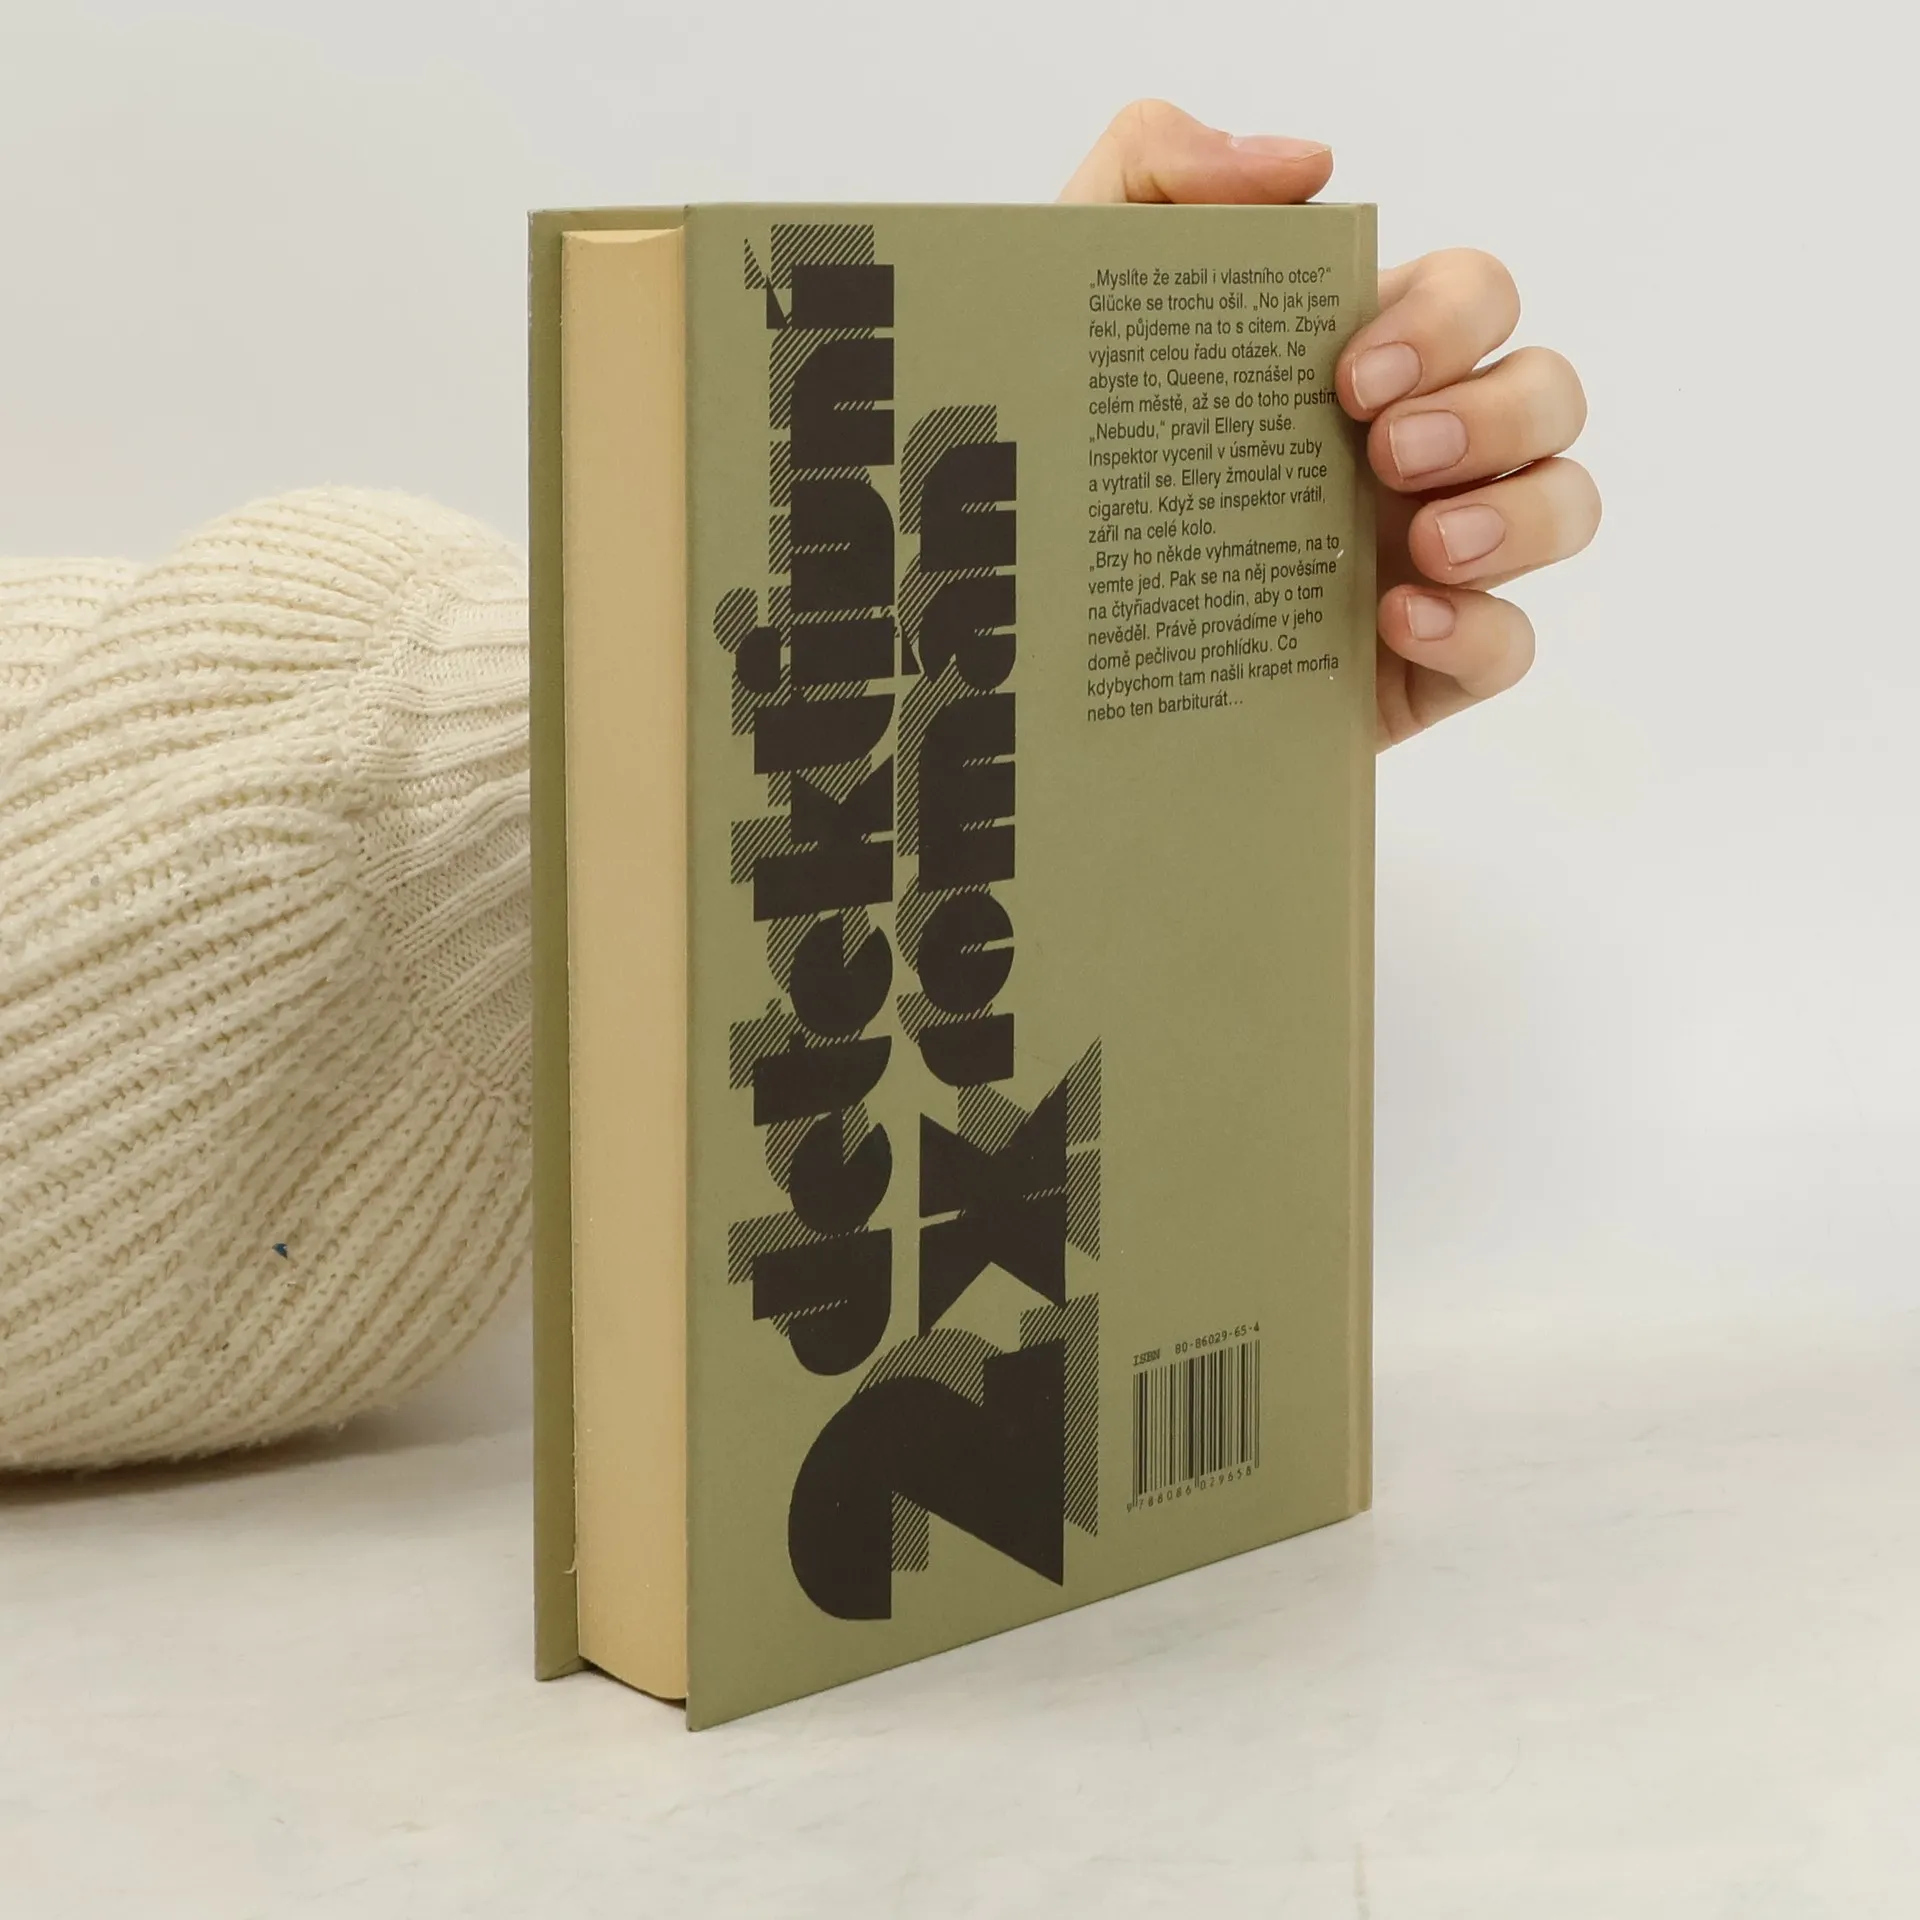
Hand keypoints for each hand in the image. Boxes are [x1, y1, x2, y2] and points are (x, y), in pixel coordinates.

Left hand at [1061, 101, 1600, 747]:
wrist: (1023, 626)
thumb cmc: (1062, 447)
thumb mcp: (1073, 288)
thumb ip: (1156, 166)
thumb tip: (1305, 165)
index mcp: (1360, 360)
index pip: (1474, 299)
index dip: (1447, 321)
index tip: (1349, 375)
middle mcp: (1414, 452)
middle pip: (1545, 391)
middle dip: (1494, 411)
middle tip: (1387, 451)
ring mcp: (1425, 560)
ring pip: (1561, 506)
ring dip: (1521, 515)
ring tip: (1425, 543)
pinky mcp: (1413, 668)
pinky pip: (1508, 645)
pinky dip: (1480, 630)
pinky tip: (1397, 622)